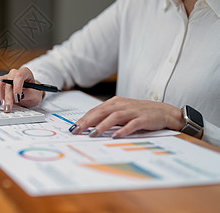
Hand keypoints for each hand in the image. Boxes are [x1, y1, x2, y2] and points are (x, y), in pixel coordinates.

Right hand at [0, 67, 43, 111]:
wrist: (30, 94)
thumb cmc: (33, 93)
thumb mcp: (35, 95)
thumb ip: (29, 94)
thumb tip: (21, 95)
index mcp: (25, 73)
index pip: (19, 76)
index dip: (17, 87)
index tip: (17, 98)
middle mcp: (13, 73)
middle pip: (7, 81)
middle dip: (7, 95)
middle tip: (8, 107)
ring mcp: (4, 78)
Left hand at [70, 96, 184, 137]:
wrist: (165, 112)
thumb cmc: (140, 113)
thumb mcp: (121, 113)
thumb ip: (107, 118)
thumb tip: (90, 127)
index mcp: (115, 103)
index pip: (95, 110)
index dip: (83, 119)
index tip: (73, 127)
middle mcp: (122, 105)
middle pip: (101, 112)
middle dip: (88, 121)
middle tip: (77, 130)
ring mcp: (133, 111)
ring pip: (114, 117)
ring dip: (102, 126)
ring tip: (93, 134)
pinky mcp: (144, 118)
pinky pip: (132, 124)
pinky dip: (123, 130)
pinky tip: (115, 136)